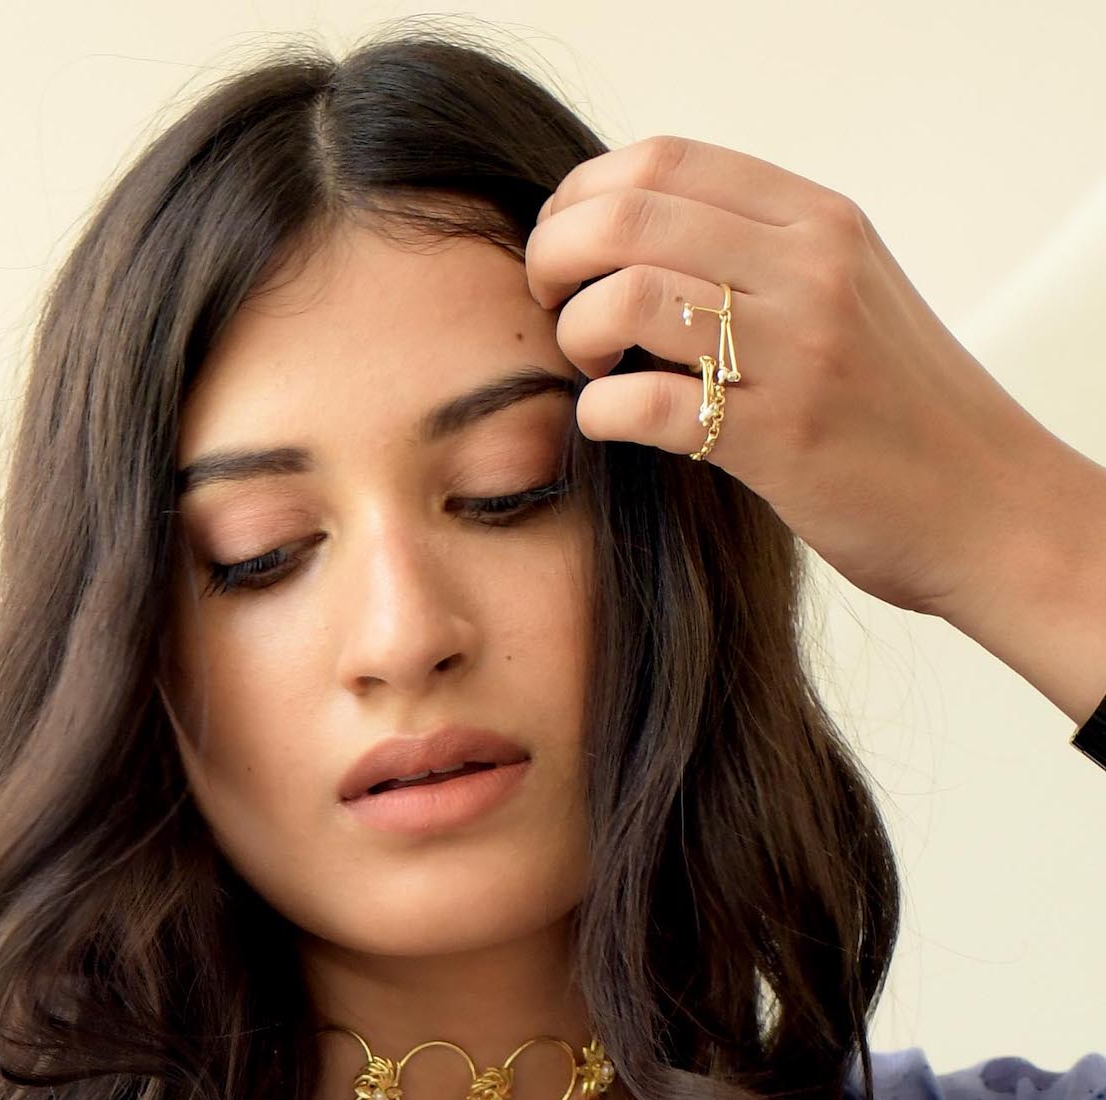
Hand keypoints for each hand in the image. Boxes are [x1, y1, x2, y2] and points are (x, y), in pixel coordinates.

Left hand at [528, 138, 1105, 716]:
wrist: (986, 502)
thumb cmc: (894, 408)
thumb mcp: (844, 293)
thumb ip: (758, 256)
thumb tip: (636, 239)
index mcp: (817, 219)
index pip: (663, 160)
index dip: (582, 196)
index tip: (566, 248)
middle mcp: (808, 267)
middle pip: (626, 218)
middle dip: (555, 260)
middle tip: (551, 310)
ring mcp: (795, 350)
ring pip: (626, 298)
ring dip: (575, 336)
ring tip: (593, 369)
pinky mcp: (777, 440)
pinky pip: (643, 405)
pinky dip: (601, 414)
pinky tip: (613, 424)